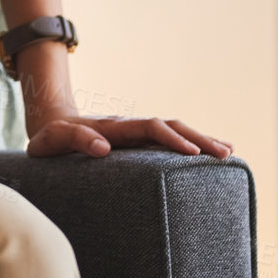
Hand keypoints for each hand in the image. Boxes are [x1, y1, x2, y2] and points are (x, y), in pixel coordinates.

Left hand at [26, 112, 233, 158]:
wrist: (48, 123)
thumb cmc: (49, 136)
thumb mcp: (51, 139)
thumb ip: (74, 139)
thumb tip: (102, 148)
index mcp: (112, 126)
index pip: (149, 128)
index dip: (171, 139)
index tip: (193, 154)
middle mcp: (129, 126)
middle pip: (169, 126)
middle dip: (197, 138)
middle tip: (224, 153)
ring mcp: (135, 131)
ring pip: (173, 131)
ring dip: (199, 139)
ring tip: (228, 152)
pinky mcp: (137, 140)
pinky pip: (168, 140)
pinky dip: (190, 143)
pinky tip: (210, 153)